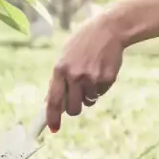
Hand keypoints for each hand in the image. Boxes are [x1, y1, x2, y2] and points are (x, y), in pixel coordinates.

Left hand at [46, 10, 125, 132]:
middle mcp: (75, 75)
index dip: (52, 117)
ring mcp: (92, 78)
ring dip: (89, 95)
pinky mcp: (107, 79)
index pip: (53, 100)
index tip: (53, 129)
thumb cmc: (83, 43)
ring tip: (91, 75)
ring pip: (89, 101)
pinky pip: (101, 93)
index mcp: (60, 69)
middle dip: (75, 109)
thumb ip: (58, 79)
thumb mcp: (65, 57)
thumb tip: (50, 101)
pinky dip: (100, 87)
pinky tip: (101, 70)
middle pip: (73, 109)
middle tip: (77, 100)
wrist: (109, 29)